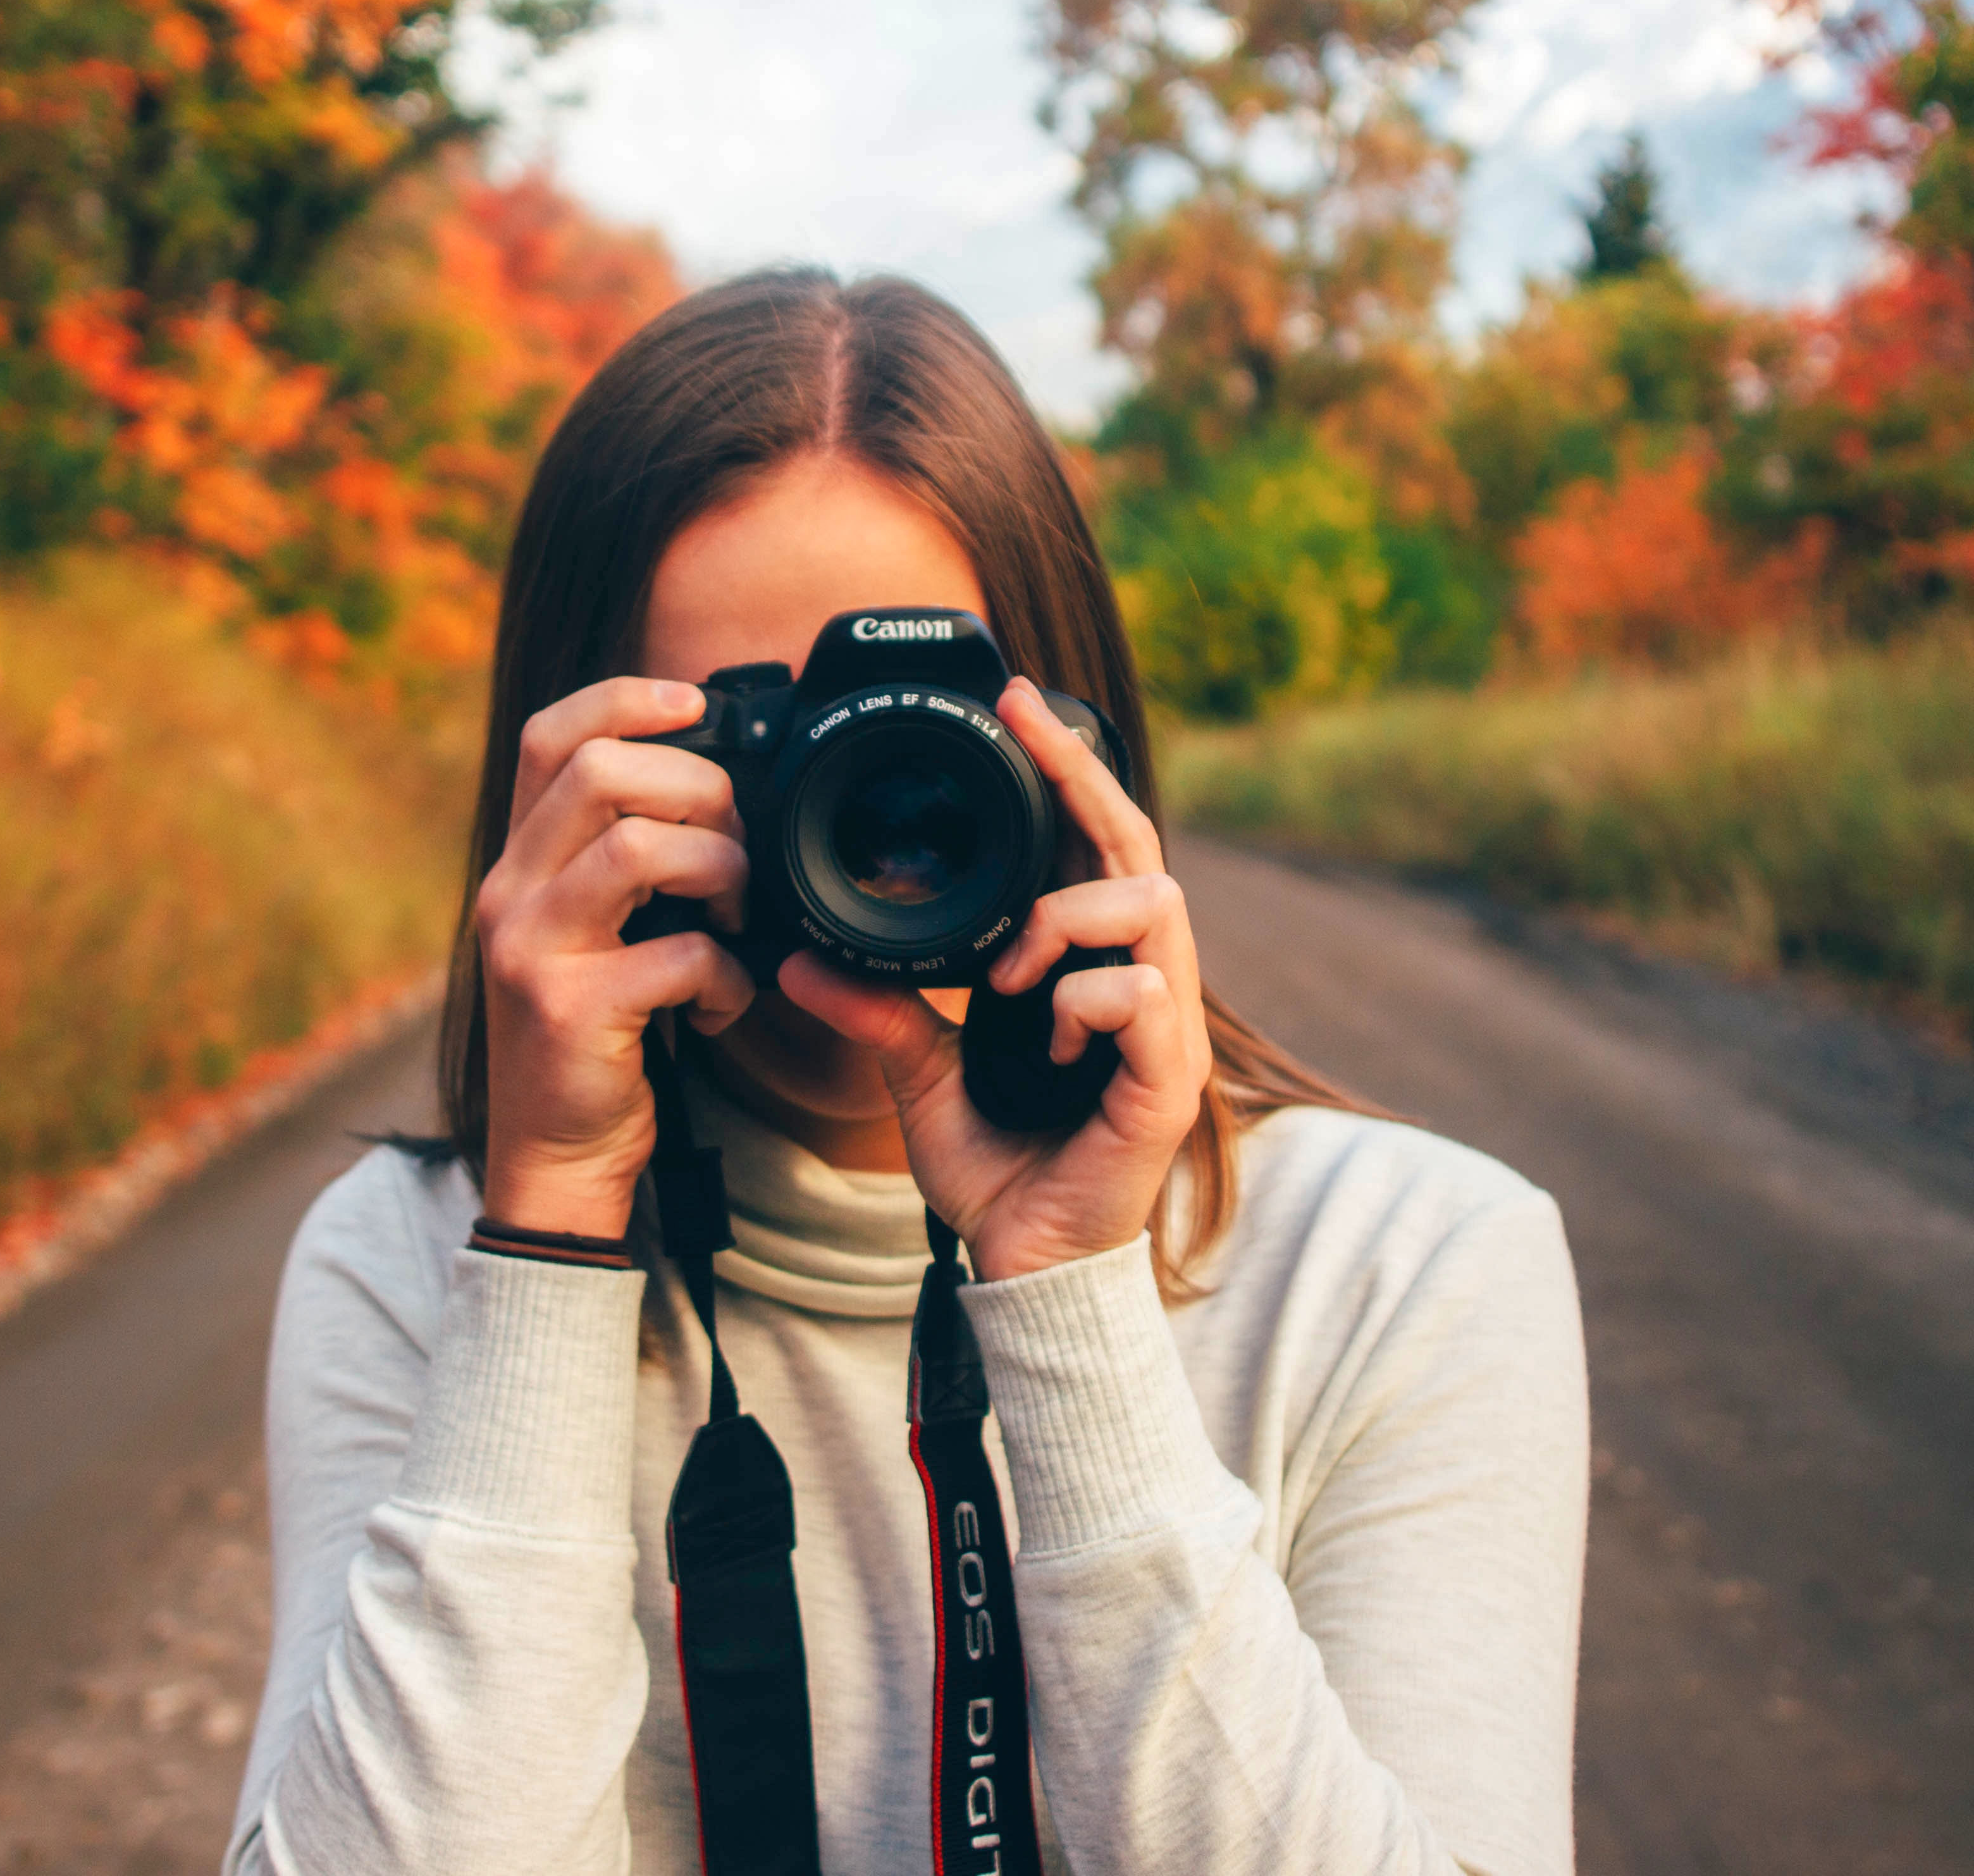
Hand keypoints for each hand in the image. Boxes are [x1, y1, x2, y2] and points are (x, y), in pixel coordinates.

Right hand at [477, 678, 755, 1238]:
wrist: (554, 1157)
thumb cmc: (594, 1037)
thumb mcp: (589, 932)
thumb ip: (623, 862)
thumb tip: (718, 791)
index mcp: (519, 863)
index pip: (548, 735)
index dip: (623, 699)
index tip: (695, 702)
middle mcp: (510, 893)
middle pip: (600, 771)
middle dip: (698, 791)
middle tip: (733, 848)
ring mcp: (534, 950)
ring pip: (642, 849)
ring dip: (720, 872)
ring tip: (735, 918)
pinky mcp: (572, 1011)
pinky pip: (679, 955)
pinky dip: (725, 977)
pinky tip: (721, 1005)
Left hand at [777, 678, 1211, 1280]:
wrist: (1023, 1269)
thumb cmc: (994, 1172)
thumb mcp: (919, 1074)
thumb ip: (880, 1009)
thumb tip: (801, 958)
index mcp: (1088, 971)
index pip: (1093, 847)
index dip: (1066, 770)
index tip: (1016, 704)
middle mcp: (1140, 986)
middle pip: (1139, 847)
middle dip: (1085, 777)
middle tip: (1027, 725)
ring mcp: (1166, 1032)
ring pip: (1152, 906)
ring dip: (1067, 922)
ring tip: (1007, 978)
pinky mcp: (1172, 1083)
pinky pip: (1141, 996)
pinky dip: (1078, 1003)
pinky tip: (1039, 1044)